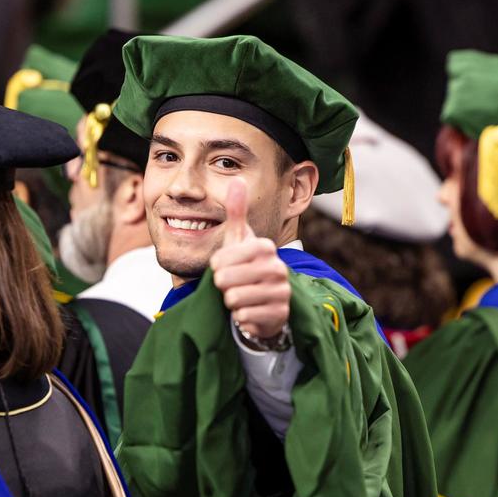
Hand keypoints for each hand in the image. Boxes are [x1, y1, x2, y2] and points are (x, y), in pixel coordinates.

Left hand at [209, 179, 289, 339]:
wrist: (266, 299)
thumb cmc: (246, 266)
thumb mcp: (239, 239)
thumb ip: (236, 211)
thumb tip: (237, 178)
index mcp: (265, 247)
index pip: (220, 260)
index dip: (216, 267)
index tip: (224, 268)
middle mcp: (277, 268)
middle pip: (225, 281)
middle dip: (223, 286)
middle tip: (233, 284)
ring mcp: (281, 292)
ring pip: (234, 300)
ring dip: (232, 302)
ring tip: (242, 296)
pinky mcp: (279, 314)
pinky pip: (244, 317)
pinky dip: (242, 317)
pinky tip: (250, 311)